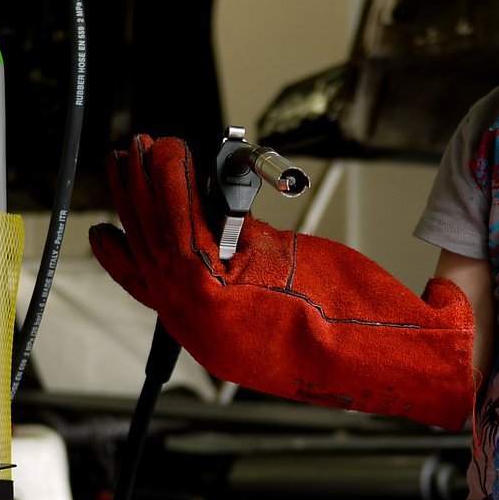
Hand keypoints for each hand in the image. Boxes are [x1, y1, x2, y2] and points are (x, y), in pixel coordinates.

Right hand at [89, 136, 475, 428]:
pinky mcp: (218, 293)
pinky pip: (182, 229)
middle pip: (148, 259)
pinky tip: (171, 157)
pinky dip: (173, 187)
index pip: (152, 291)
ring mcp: (205, 315)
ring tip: (146, 149)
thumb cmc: (357, 328)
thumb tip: (228, 230)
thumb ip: (248, 269)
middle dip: (133, 206)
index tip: (112, 230)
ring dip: (150, 186)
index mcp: (216, 337)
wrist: (386, 351)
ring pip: (159, 239)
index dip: (126, 256)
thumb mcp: (288, 292)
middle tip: (125, 165)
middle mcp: (202, 331)